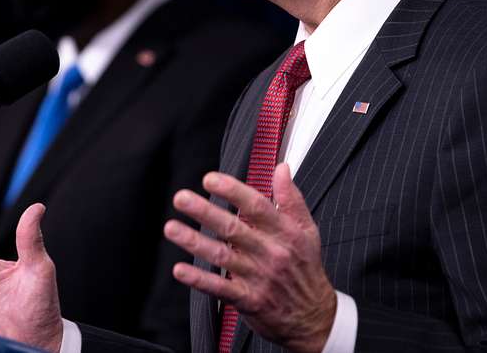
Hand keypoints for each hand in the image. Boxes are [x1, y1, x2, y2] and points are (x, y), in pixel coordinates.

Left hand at [164, 163, 335, 352]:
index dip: (232, 190)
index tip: (210, 179)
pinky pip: (220, 288)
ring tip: (172, 228)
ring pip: (222, 256)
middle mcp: (271, 252)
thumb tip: (281, 169)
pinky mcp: (249, 300)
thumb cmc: (306, 269)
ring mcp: (259, 277)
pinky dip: (199, 279)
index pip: (256, 206)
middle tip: (182, 198)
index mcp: (285, 232)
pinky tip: (181, 270)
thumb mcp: (307, 230)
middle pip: (234, 228)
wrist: (313, 317)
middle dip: (205, 212)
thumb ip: (292, 198)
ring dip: (194, 242)